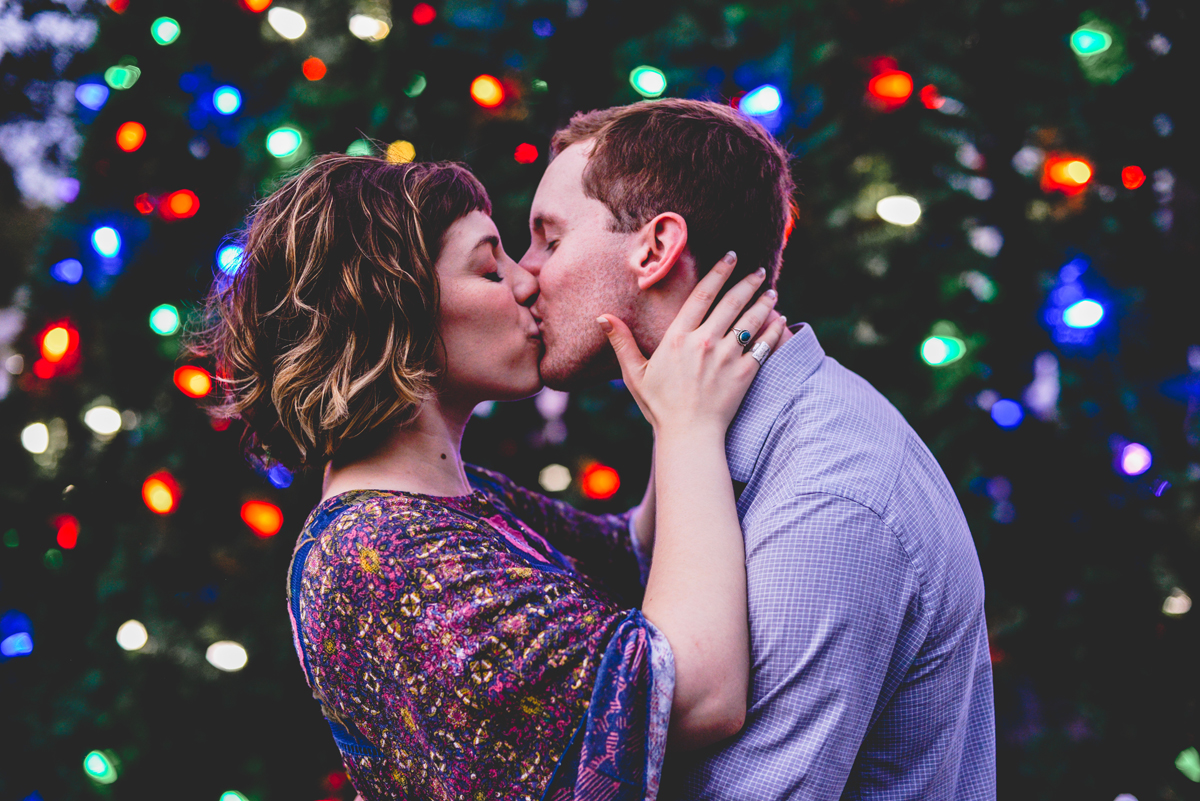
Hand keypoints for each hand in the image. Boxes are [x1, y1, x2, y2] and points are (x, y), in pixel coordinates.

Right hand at [597, 252, 785, 438]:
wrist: (688, 435)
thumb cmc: (660, 406)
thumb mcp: (635, 374)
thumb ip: (621, 342)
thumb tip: (602, 317)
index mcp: (678, 338)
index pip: (702, 295)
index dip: (718, 272)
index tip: (731, 257)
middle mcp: (704, 342)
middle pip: (732, 303)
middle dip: (747, 282)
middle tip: (759, 269)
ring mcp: (727, 358)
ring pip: (751, 321)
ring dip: (764, 302)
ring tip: (771, 291)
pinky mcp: (745, 374)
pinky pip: (765, 346)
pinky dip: (774, 330)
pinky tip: (780, 320)